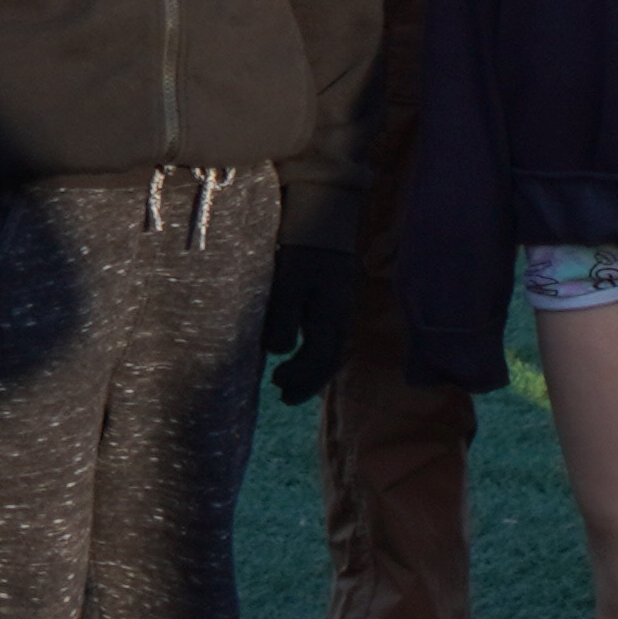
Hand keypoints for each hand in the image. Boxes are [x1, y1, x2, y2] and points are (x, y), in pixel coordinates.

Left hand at [263, 247, 357, 405]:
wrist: (323, 222)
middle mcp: (342, 320)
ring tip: (288, 385)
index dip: (299, 378)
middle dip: (307, 384)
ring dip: (312, 374)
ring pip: (331, 354)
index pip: (319, 360)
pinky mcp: (335, 305)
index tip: (276, 382)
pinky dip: (314, 358)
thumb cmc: (303, 252)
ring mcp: (342, 313)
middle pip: (329, 363)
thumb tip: (277, 350)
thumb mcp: (287, 284)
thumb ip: (282, 318)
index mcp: (332, 317)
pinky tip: (299, 358)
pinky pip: (328, 342)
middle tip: (283, 396)